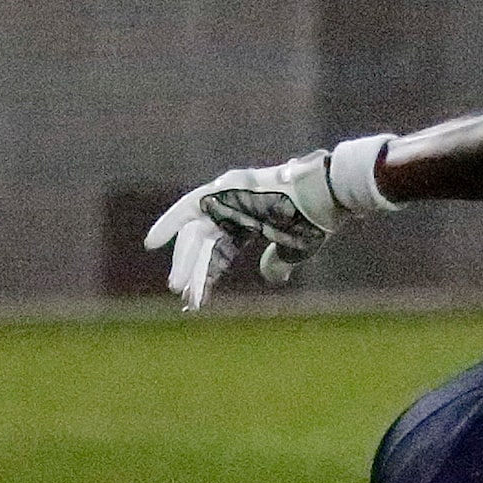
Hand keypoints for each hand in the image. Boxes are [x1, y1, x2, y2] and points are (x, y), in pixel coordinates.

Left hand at [142, 133, 396, 309]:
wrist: (326, 193)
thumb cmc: (315, 219)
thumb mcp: (293, 248)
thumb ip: (277, 262)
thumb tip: (271, 278)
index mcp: (249, 218)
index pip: (220, 246)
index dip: (208, 268)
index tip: (196, 291)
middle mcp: (234, 205)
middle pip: (202, 240)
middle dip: (189, 266)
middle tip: (179, 291)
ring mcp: (228, 196)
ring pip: (196, 232)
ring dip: (185, 259)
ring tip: (177, 287)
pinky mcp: (223, 190)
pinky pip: (191, 212)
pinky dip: (170, 226)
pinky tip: (156, 243)